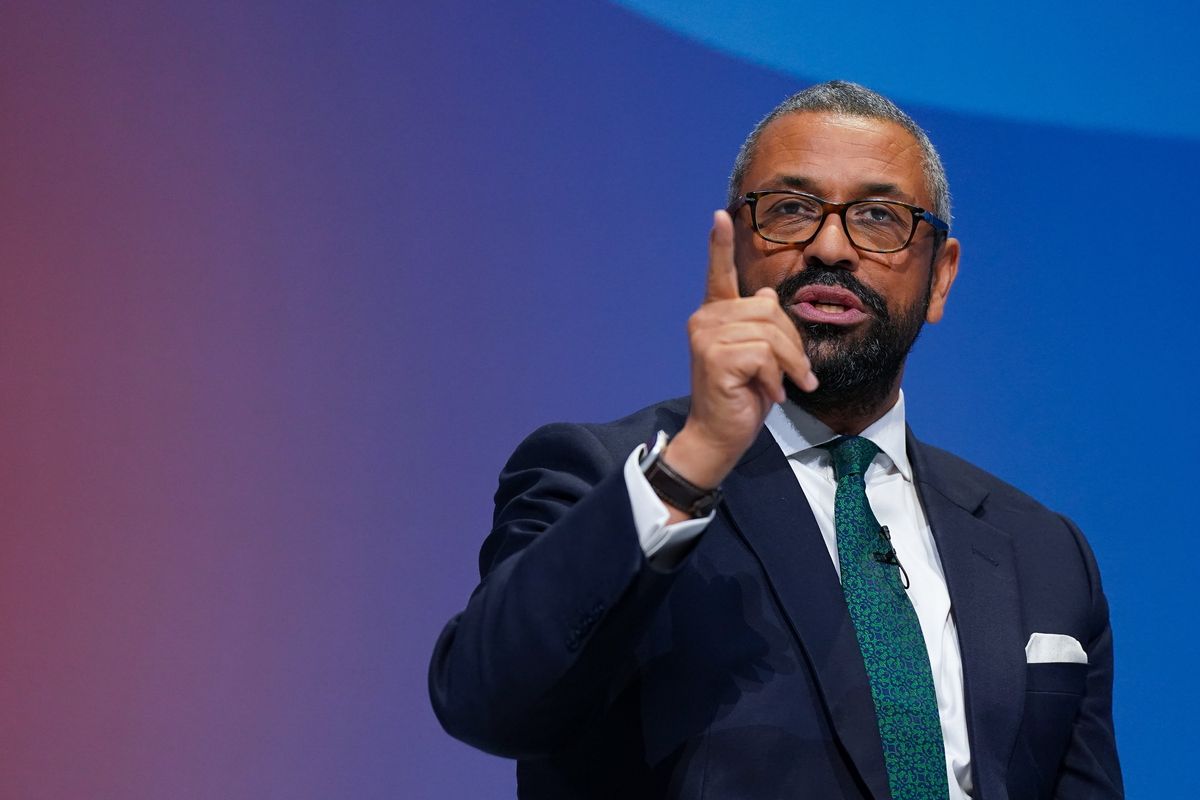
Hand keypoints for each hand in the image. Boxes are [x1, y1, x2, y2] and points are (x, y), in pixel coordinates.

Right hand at [664, 210, 817, 491]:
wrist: (720, 436)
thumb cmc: (742, 396)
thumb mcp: (759, 356)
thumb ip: (759, 325)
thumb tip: (762, 293)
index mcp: (715, 315)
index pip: (719, 274)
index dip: (720, 245)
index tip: (721, 215)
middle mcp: (705, 320)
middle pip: (769, 309)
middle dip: (791, 344)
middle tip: (793, 374)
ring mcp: (707, 337)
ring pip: (772, 333)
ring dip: (788, 364)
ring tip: (782, 386)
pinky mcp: (715, 358)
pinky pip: (765, 355)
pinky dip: (774, 378)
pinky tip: (766, 394)